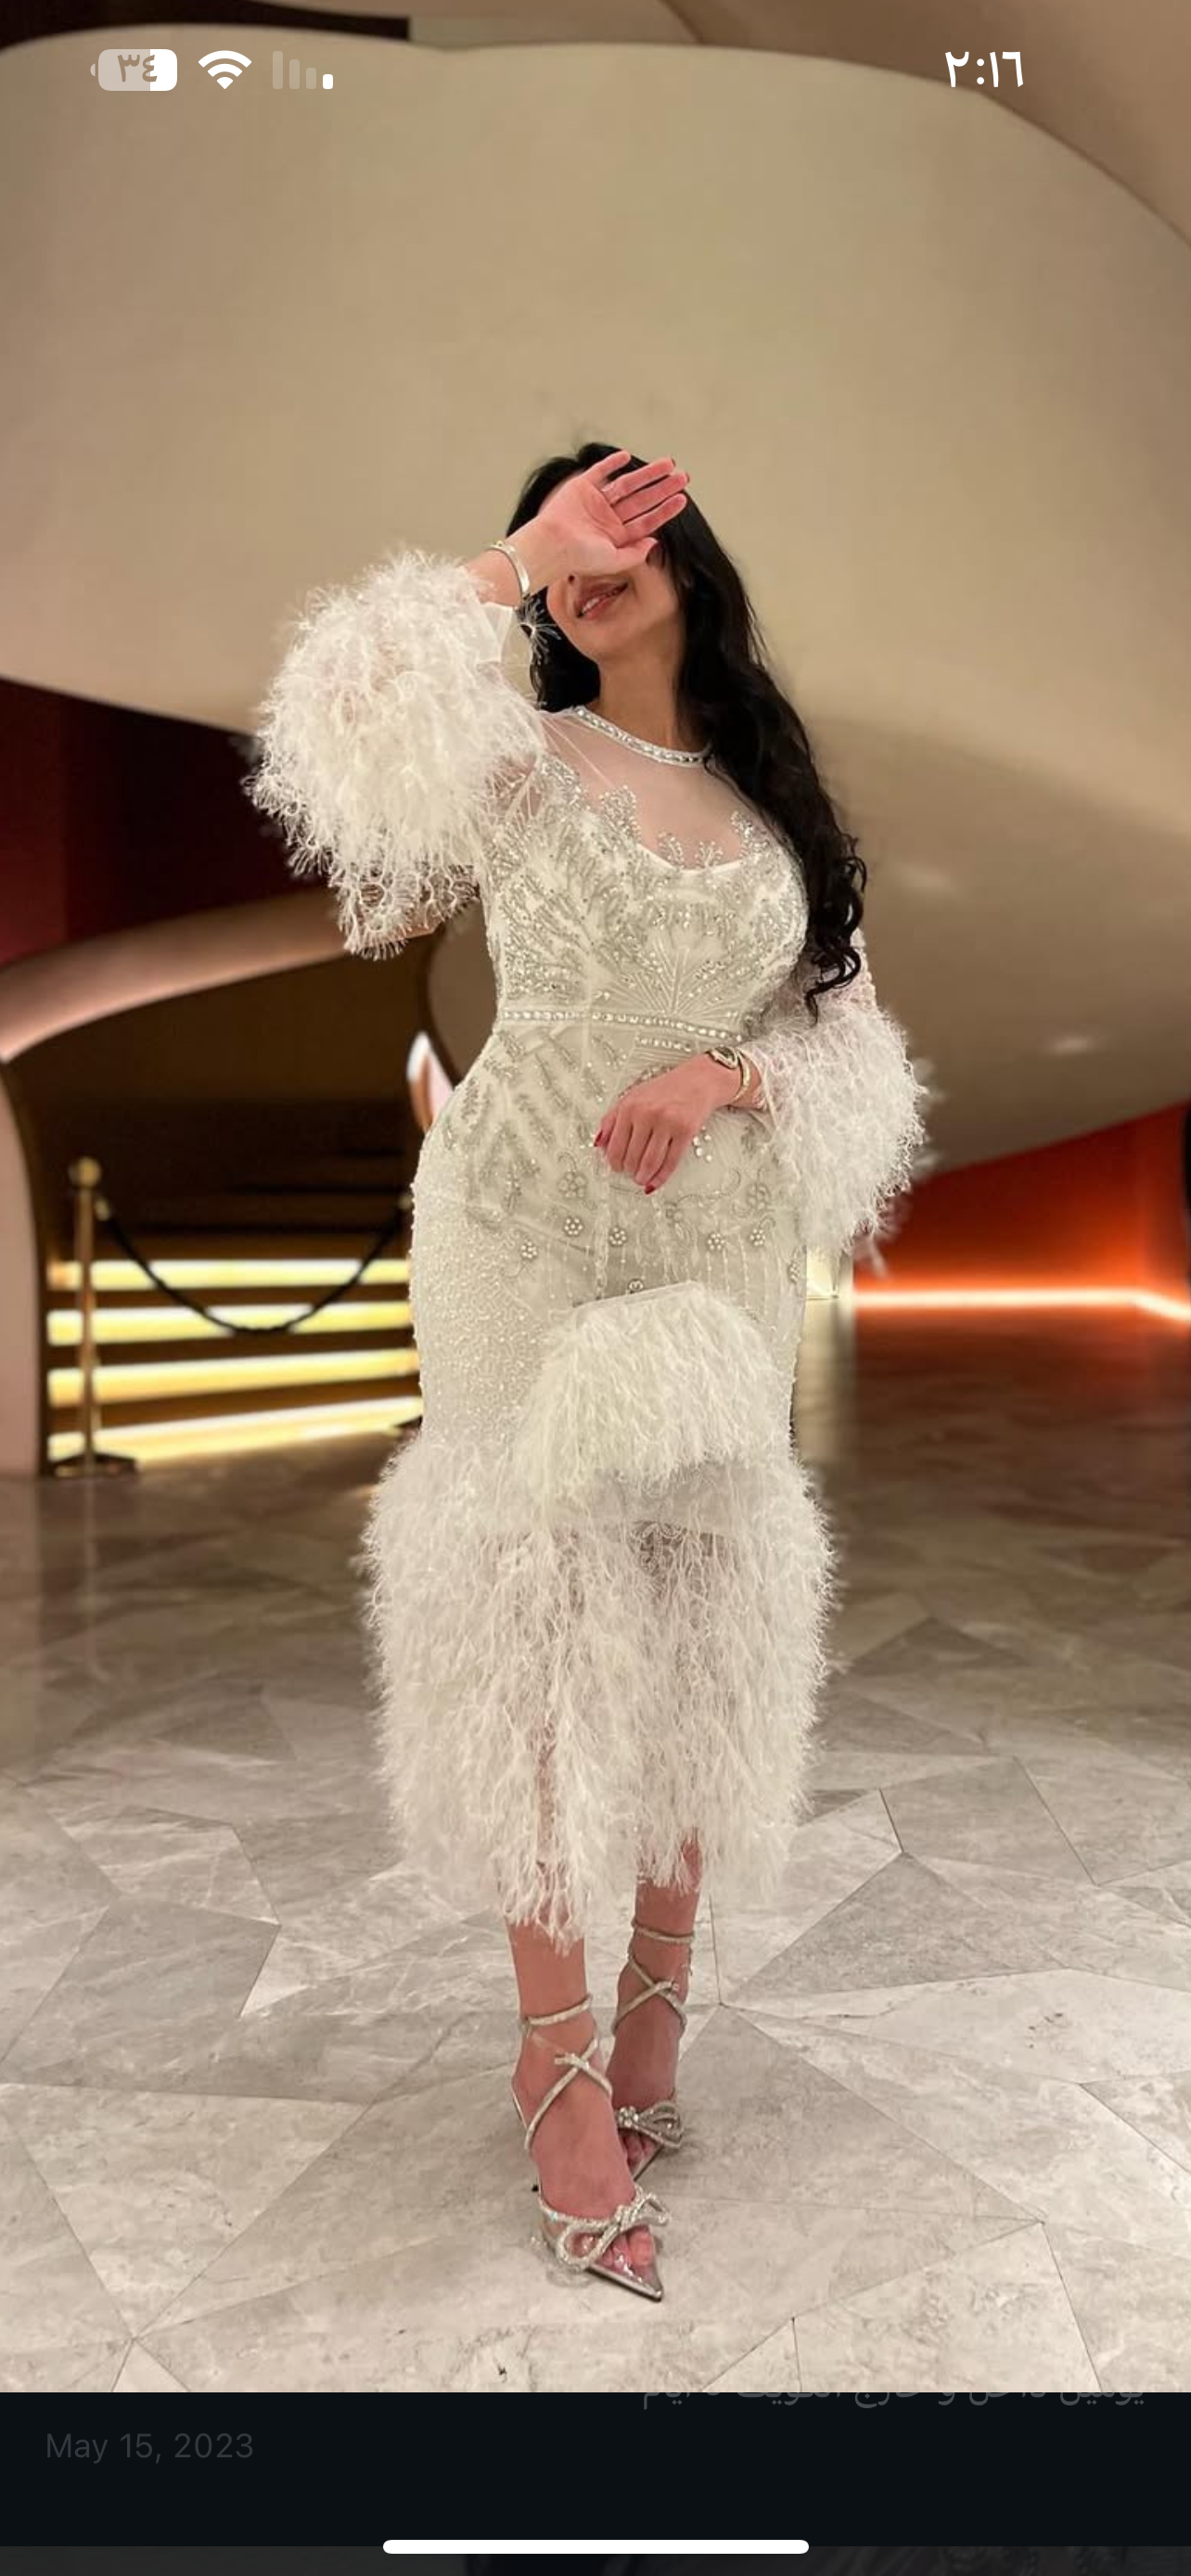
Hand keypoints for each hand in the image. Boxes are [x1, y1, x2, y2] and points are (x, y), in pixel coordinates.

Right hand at [527, 450, 689, 587]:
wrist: (551, 544)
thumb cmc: (579, 558)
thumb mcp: (614, 561)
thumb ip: (635, 553)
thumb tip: (655, 541)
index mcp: (616, 536)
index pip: (647, 520)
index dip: (665, 509)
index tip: (682, 499)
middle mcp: (608, 518)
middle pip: (642, 500)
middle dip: (662, 488)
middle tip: (683, 477)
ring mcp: (595, 502)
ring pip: (627, 484)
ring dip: (647, 474)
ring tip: (667, 464)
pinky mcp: (581, 488)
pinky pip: (599, 472)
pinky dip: (611, 463)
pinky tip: (627, 456)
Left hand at [593, 1055, 735, 1192]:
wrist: (698, 1080)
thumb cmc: (665, 1090)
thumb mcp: (632, 1097)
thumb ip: (612, 1119)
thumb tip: (598, 1144)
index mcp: (629, 1106)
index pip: (615, 1145)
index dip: (613, 1161)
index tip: (616, 1167)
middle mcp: (646, 1114)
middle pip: (631, 1156)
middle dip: (629, 1170)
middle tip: (630, 1173)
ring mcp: (667, 1123)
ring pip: (649, 1162)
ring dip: (643, 1176)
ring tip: (640, 1179)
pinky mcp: (685, 1131)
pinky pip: (671, 1162)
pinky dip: (661, 1176)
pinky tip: (655, 1181)